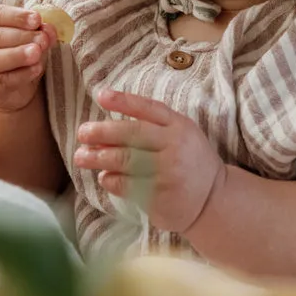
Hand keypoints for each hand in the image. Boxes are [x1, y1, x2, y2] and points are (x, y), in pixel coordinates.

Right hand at [0, 5, 57, 111]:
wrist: (9, 87)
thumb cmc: (18, 51)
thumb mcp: (30, 37)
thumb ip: (39, 31)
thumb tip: (49, 29)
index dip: (17, 16)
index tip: (37, 19)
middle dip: (21, 36)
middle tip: (42, 39)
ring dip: (17, 55)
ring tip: (37, 53)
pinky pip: (0, 81)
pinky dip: (21, 75)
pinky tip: (36, 69)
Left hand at [74, 88, 223, 234]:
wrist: (214, 198)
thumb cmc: (190, 162)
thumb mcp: (181, 135)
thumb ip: (152, 128)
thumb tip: (106, 130)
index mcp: (180, 126)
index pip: (148, 109)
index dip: (124, 101)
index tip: (100, 96)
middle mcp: (175, 146)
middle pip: (132, 134)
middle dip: (102, 132)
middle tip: (82, 132)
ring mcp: (168, 171)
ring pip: (125, 160)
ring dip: (98, 157)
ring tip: (81, 156)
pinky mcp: (160, 195)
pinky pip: (127, 185)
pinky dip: (111, 179)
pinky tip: (104, 177)